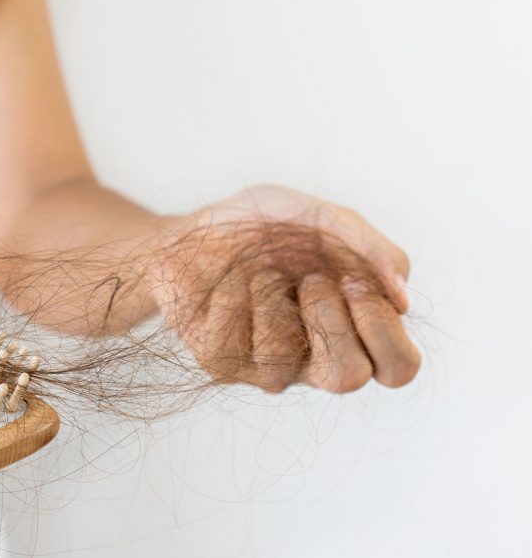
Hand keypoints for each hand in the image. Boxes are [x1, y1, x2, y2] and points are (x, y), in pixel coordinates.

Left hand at [148, 185, 420, 393]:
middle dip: (329, 320)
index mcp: (355, 329)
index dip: (382, 329)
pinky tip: (228, 282)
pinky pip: (231, 341)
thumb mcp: (323, 218)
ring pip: (281, 358)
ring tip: (259, 269)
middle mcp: (315, 358)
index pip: (398, 368)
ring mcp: (266, 366)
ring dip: (270, 295)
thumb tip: (403, 295)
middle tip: (310, 280)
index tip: (352, 281)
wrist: (192, 226)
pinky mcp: (221, 362)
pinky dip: (231, 294)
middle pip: (347, 378)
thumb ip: (372, 249)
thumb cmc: (265, 226)